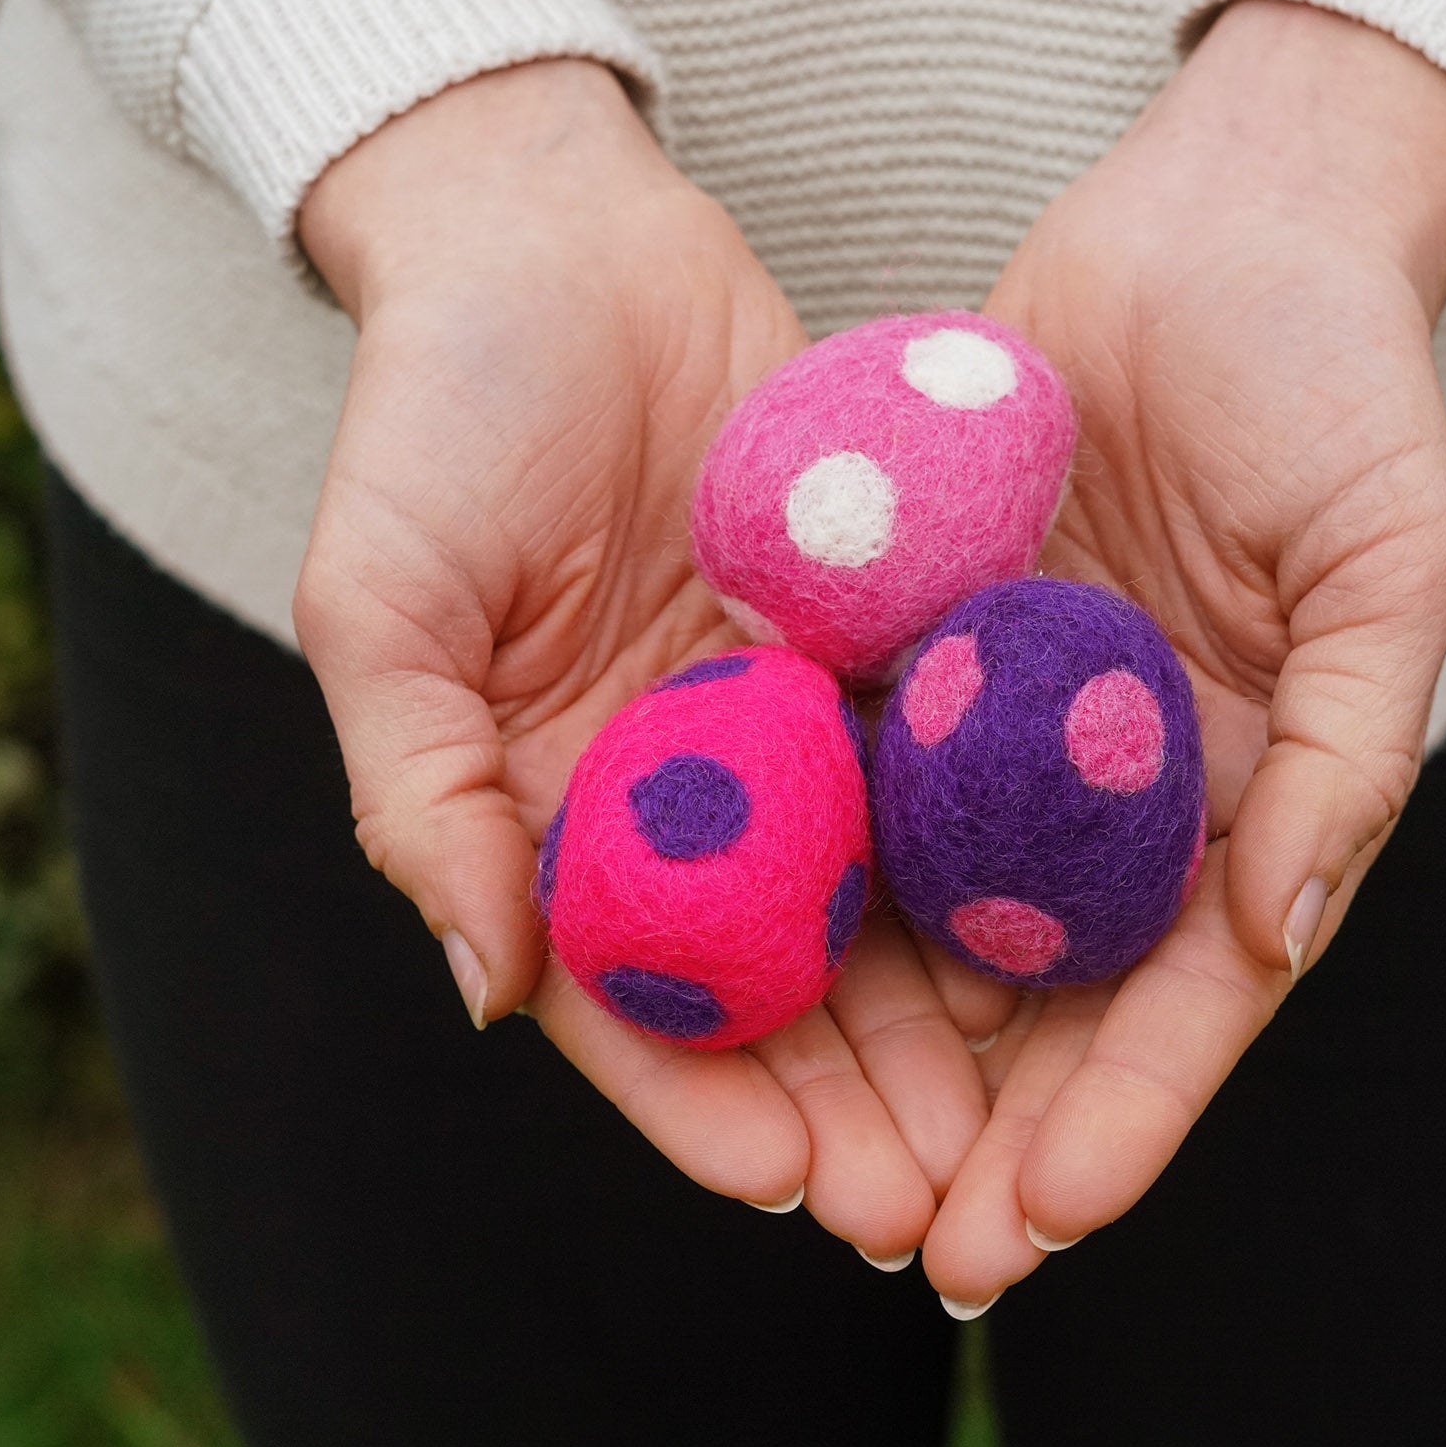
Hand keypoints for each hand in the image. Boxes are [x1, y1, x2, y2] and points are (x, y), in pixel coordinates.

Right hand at [292, 59, 991, 1255]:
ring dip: (935, 1025)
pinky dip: (987, 856)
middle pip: (772, 984)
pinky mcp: (873, 642)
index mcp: (550, 809)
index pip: (629, 997)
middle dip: (847, 1102)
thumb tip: (488, 993)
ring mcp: (782, 722)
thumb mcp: (382, 603)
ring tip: (1016, 1125)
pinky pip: (935, 764)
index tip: (790, 1187)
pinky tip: (1063, 939)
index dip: (702, 1106)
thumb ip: (419, 797)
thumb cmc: (437, 414)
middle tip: (937, 1205)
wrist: (559, 242)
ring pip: (873, 904)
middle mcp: (678, 791)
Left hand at [922, 1, 1445, 1307]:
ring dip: (881, 1049)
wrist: (1221, 224)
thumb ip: (1349, 748)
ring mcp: (1012, 730)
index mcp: (1245, 796)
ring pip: (940, 922)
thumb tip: (1285, 932)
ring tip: (804, 1165)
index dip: (1126, 1117)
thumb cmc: (1340, 379)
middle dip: (986, 1129)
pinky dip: (813, 875)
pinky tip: (739, 965)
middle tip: (903, 1247)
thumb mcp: (1392, 559)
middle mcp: (1118, 791)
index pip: (1190, 997)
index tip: (1043, 1221)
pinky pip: (860, 780)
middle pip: (1049, 1001)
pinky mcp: (920, 652)